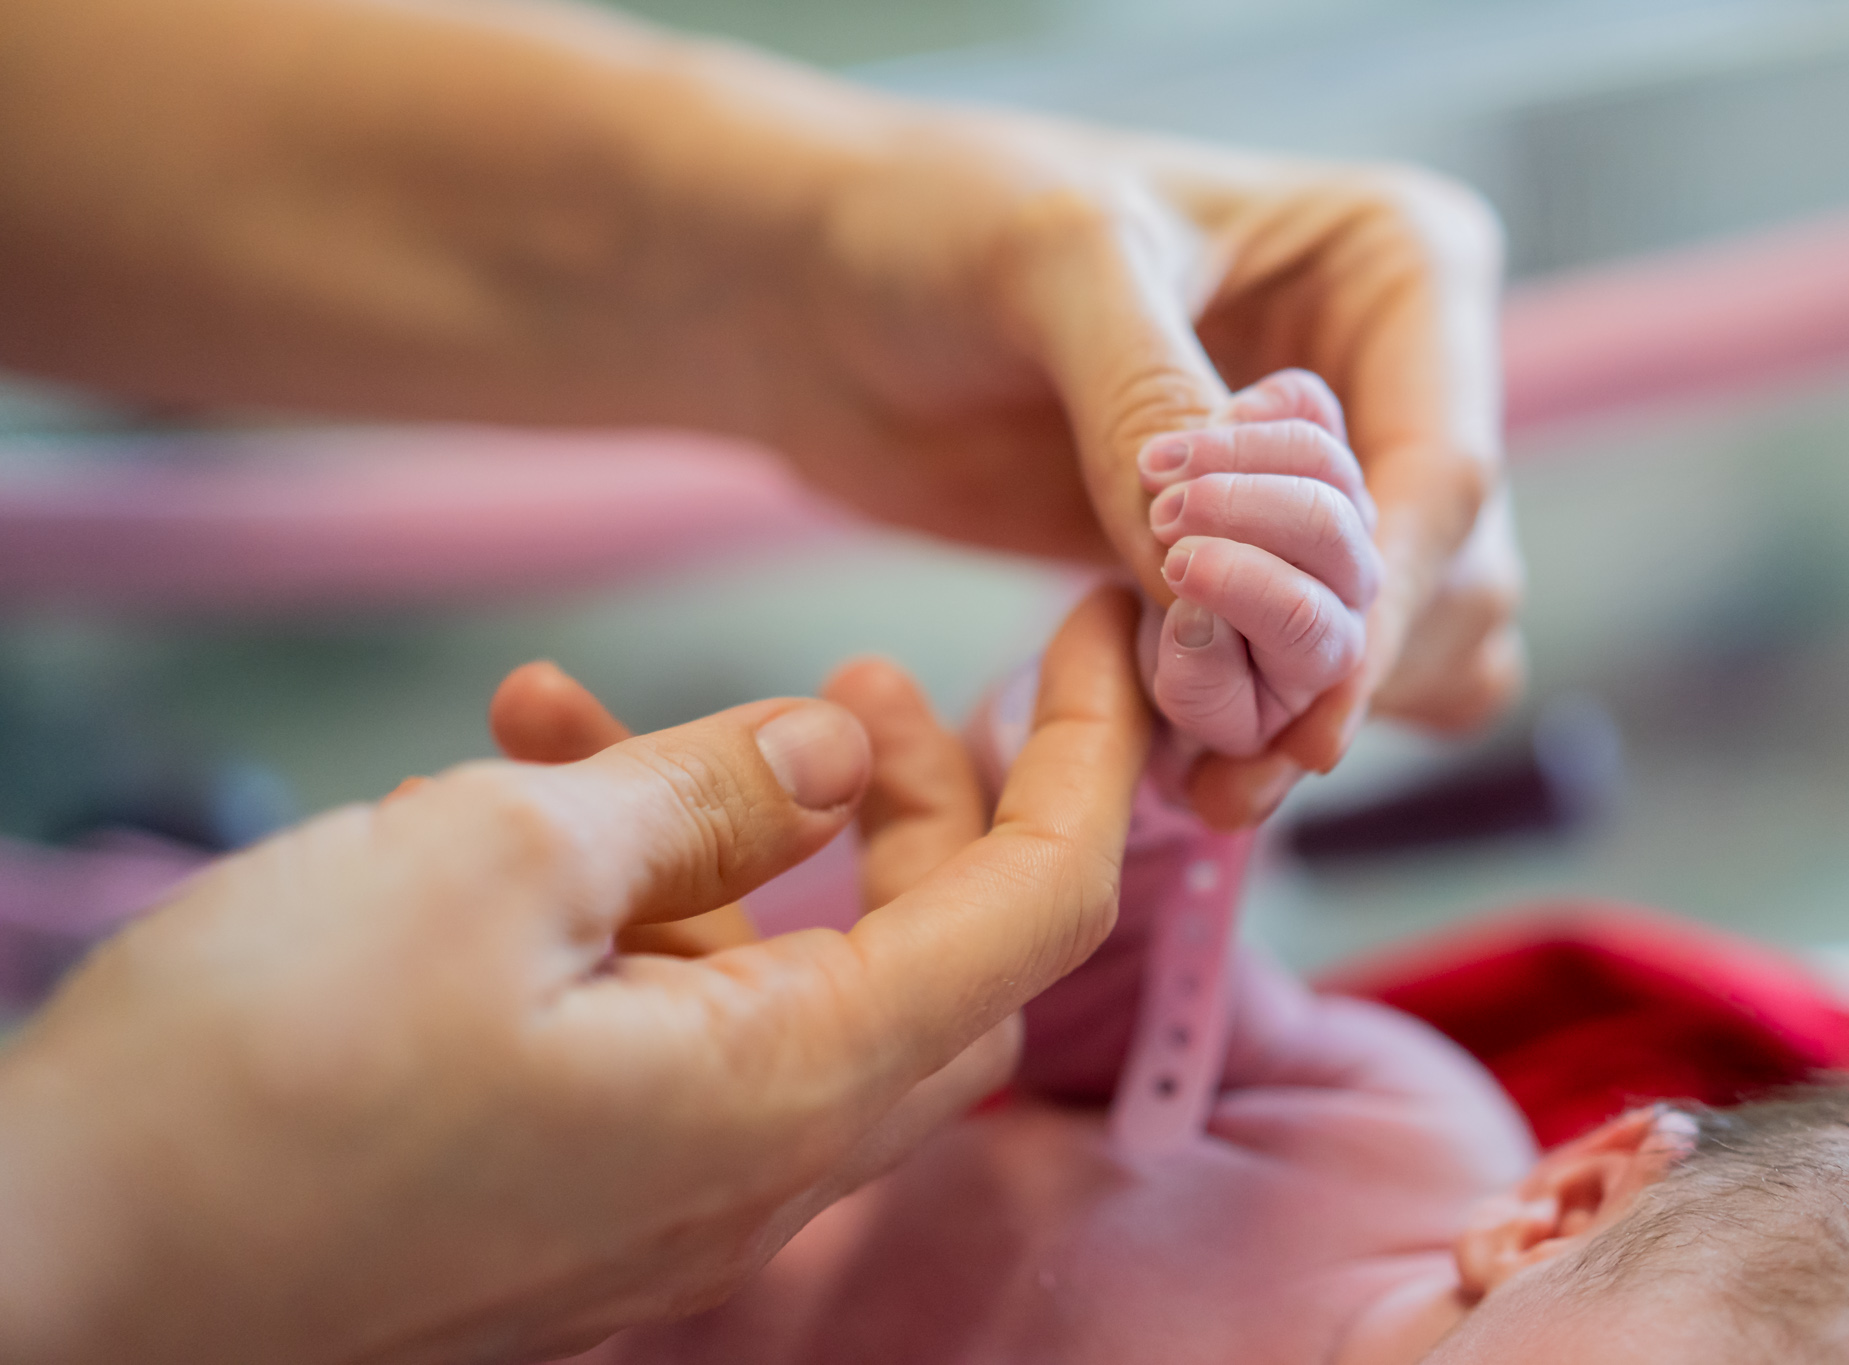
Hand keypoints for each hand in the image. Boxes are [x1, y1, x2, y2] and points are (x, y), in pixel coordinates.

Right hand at [0, 588, 1148, 1364]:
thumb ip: (712, 795)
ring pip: (792, 975)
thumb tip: (847, 752)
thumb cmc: (262, 1075)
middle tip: (852, 684)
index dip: (1094, 750)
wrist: (52, 1277)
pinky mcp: (582, 1185)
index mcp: (793, 1089)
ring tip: (583, 716)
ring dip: (732, 833)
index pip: (1044, 906)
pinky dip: (638, 910)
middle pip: (939, 946)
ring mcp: (674, 1188)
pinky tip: (514, 805)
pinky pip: (675, 1025)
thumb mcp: (500, 862)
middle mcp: (765, 1161)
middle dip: (921, 796)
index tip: (1103, 626)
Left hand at [757, 106, 1521, 822]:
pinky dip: (1256, 727)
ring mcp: (1307, 484)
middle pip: (1448, 577)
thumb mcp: (1056, 261)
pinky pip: (1294, 675)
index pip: (1441, 468)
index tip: (1316, 718)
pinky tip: (1179, 764)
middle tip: (1228, 750)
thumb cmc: (935, 218)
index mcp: (1390, 264)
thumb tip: (1209, 555)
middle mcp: (1378, 377)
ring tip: (1204, 773)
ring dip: (1313, 713)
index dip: (1389, 602)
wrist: (821, 291)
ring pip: (1405, 646)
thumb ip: (1147, 395)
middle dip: (1349, 666)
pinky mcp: (1231, 565)